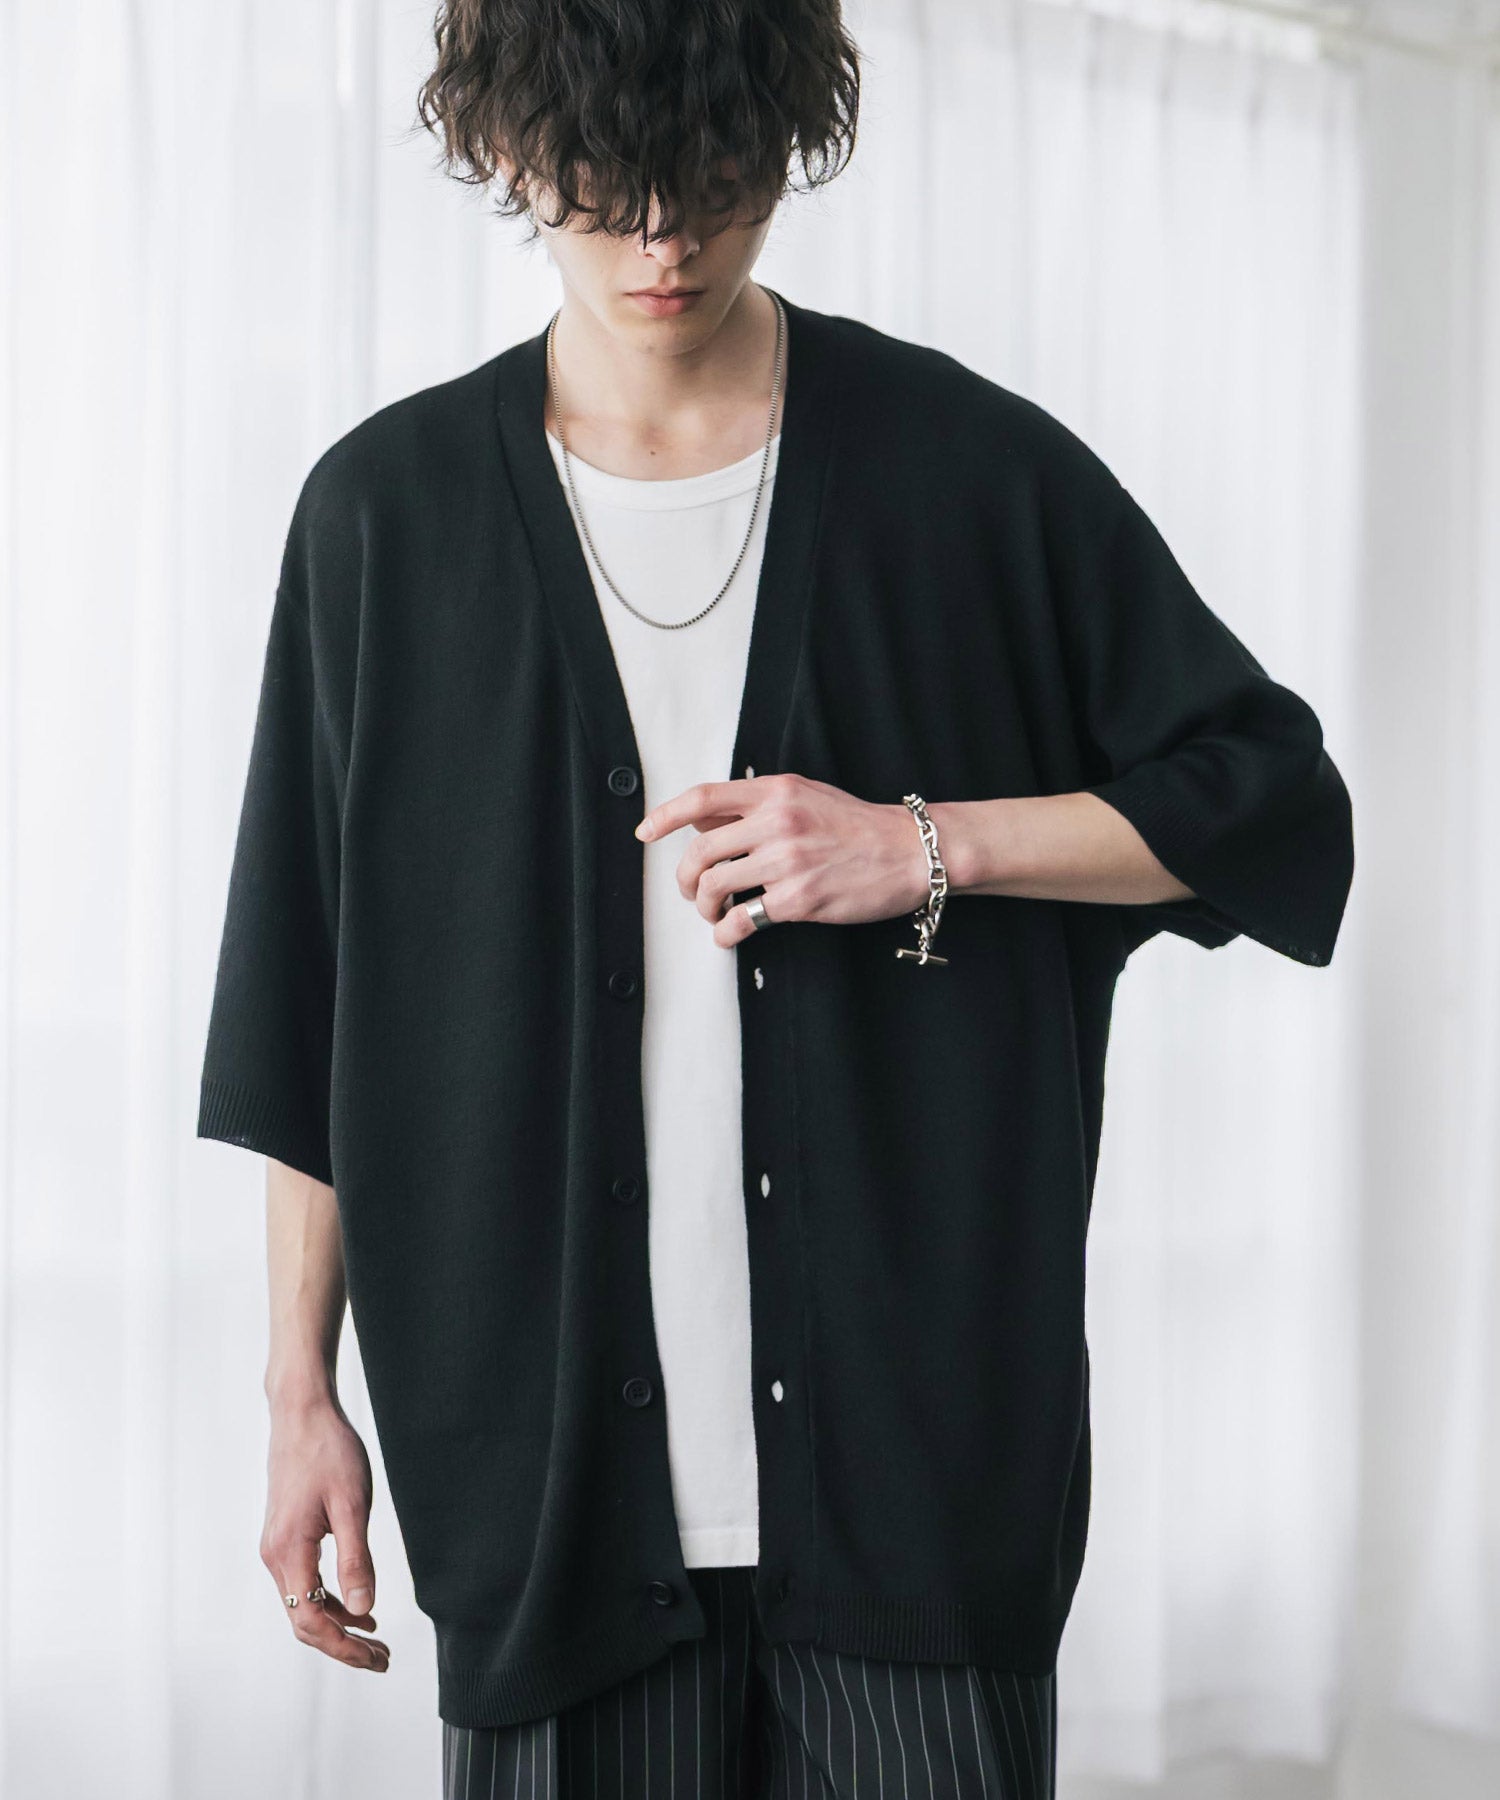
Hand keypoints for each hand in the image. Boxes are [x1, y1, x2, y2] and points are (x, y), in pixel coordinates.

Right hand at [261, 1397, 389, 1671]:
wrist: (302, 1414)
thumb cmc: (329, 1452)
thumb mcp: (352, 1505)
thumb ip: (357, 1559)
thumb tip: (365, 1609)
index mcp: (289, 1552)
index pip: (312, 1621)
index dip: (344, 1648)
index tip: (377, 1658)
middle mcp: (276, 1556)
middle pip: (305, 1621)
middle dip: (343, 1645)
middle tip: (383, 1658)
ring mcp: (277, 1547)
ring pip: (305, 1604)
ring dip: (339, 1626)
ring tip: (376, 1639)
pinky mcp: (285, 1537)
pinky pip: (306, 1583)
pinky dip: (331, 1601)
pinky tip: (359, 1606)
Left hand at [635, 772, 930, 947]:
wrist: (909, 851)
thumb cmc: (858, 826)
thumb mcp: (806, 796)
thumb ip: (757, 805)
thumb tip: (703, 819)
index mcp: (775, 792)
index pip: (704, 798)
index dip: (665, 816)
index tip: (644, 833)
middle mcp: (777, 822)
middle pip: (701, 851)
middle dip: (685, 879)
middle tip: (691, 892)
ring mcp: (787, 862)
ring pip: (716, 886)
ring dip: (704, 907)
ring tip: (714, 914)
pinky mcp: (800, 900)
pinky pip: (744, 919)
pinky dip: (726, 933)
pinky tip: (729, 937)